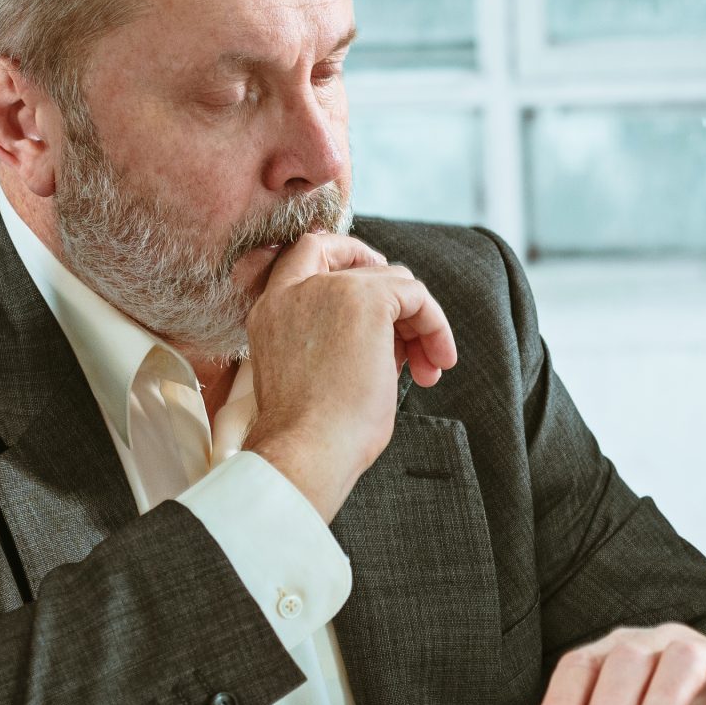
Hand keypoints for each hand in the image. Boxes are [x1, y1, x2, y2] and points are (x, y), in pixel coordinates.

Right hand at [241, 232, 457, 521]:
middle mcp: (292, 291)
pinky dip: (434, 324)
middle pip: (359, 266)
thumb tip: (388, 337)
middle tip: (415, 345)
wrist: (307, 451)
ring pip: (392, 279)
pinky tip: (435, 363)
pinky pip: (415, 294)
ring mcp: (327, 290)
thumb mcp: (314, 374)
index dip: (348, 258)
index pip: (306, 253)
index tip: (378, 287)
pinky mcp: (365, 300)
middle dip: (395, 304)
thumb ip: (336, 339)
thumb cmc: (312, 436)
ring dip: (419, 321)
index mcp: (270, 310)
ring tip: (427, 367)